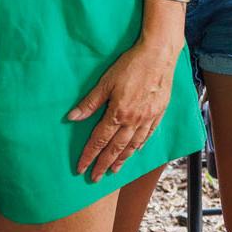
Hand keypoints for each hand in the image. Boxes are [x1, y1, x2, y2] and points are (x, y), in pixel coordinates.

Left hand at [68, 32, 180, 181]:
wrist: (159, 54)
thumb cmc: (131, 64)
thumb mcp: (106, 81)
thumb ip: (90, 102)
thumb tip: (73, 117)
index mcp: (118, 113)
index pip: (100, 140)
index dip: (89, 155)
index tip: (81, 168)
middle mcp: (134, 120)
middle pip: (115, 148)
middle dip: (103, 164)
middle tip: (95, 177)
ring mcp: (148, 118)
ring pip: (132, 145)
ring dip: (122, 159)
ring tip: (114, 170)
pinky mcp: (159, 113)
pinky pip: (148, 135)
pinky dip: (139, 146)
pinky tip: (134, 151)